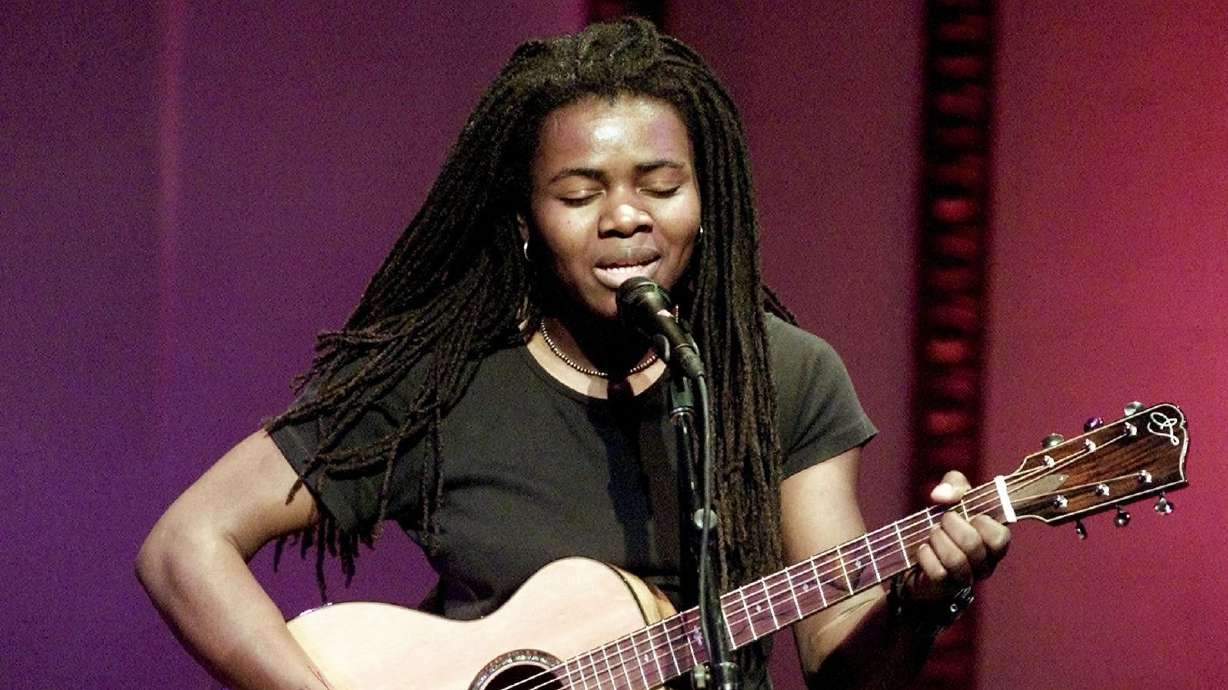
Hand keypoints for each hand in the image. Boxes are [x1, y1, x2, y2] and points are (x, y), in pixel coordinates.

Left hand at [904, 470, 1010, 602]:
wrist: (922, 555)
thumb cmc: (947, 523)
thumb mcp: (954, 495)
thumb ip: (954, 485)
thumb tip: (941, 495)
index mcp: (994, 541)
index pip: (1000, 537)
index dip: (981, 522)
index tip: (967, 513)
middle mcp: (986, 563)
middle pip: (973, 545)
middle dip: (952, 525)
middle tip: (943, 519)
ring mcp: (967, 578)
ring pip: (956, 561)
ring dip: (938, 540)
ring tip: (932, 532)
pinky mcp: (945, 587)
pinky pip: (938, 573)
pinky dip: (926, 556)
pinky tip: (923, 548)